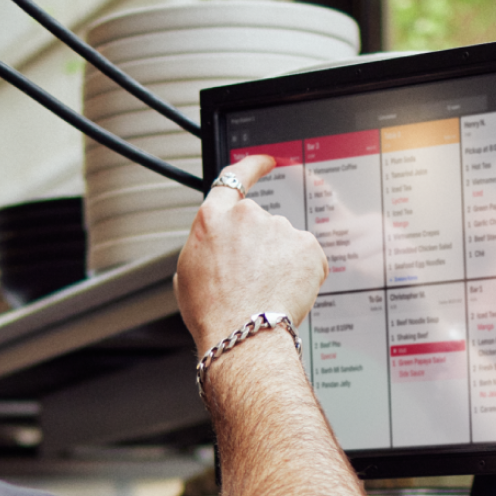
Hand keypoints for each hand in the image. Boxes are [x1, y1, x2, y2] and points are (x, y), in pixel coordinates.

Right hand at [173, 154, 327, 353]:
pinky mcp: (308, 246)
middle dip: (262, 248)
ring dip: (282, 263)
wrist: (243, 335)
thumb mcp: (187, 274)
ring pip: (286, 244)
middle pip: (261, 223)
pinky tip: (287, 294)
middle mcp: (248, 215)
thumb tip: (212, 249)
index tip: (267, 161)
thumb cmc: (213, 313)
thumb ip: (203, 247)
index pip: (234, 178)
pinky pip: (308, 259)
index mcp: (214, 218)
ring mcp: (280, 228)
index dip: (253, 167)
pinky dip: (303, 275)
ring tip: (267, 294)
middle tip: (254, 281)